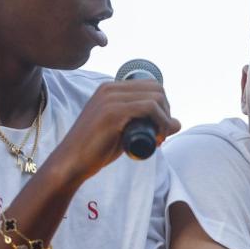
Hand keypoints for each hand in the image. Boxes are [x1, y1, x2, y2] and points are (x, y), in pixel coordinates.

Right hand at [40, 81, 179, 187]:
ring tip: (158, 138)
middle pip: (156, 89)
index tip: (159, 127)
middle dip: (166, 111)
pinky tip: (157, 137)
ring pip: (155, 97)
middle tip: (161, 133)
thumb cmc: (96, 149)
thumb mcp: (123, 131)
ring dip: (165, 118)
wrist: (71, 163)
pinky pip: (149, 108)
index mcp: (110, 89)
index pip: (150, 86)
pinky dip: (160, 121)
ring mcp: (110, 99)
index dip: (162, 106)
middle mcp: (110, 88)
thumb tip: (177, 123)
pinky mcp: (113, 112)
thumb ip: (143, 124)